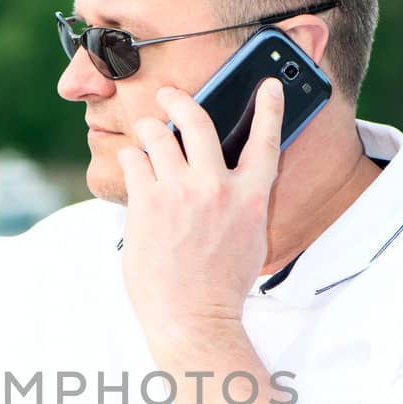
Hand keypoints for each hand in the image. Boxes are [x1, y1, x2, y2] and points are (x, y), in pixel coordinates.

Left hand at [117, 76, 284, 350]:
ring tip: (144, 131)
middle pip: (199, 121)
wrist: (192, 318)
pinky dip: (131, 158)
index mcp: (251, 197)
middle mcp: (217, 188)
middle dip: (180, 99)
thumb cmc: (220, 285)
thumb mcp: (248, 240)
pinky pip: (134, 160)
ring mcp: (181, 192)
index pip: (267, 140)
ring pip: (158, 135)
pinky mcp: (148, 202)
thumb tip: (228, 178)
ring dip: (148, 127)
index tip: (270, 86)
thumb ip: (241, 203)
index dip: (271, 108)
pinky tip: (132, 165)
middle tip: (169, 94)